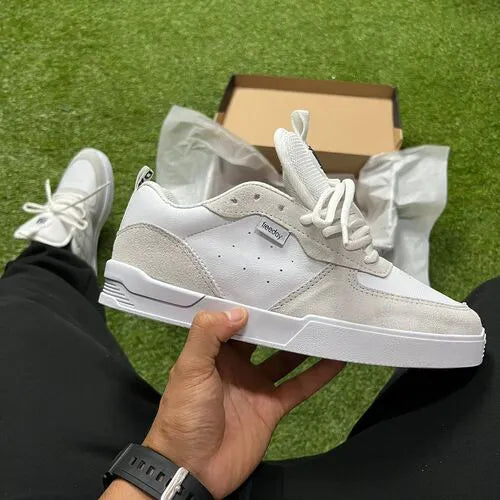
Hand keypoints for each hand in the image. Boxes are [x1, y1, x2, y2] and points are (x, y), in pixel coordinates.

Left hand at [143, 308, 344, 498]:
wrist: (193, 469)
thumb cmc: (184, 415)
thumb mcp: (189, 368)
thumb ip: (207, 335)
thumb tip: (238, 311)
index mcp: (212, 353)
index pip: (232, 323)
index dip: (248, 307)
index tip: (268, 289)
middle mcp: (236, 366)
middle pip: (262, 339)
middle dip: (278, 323)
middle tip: (302, 301)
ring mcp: (255, 387)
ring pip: (284, 360)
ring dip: (302, 346)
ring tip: (323, 324)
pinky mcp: (272, 408)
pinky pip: (299, 387)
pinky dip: (318, 375)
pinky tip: (336, 360)